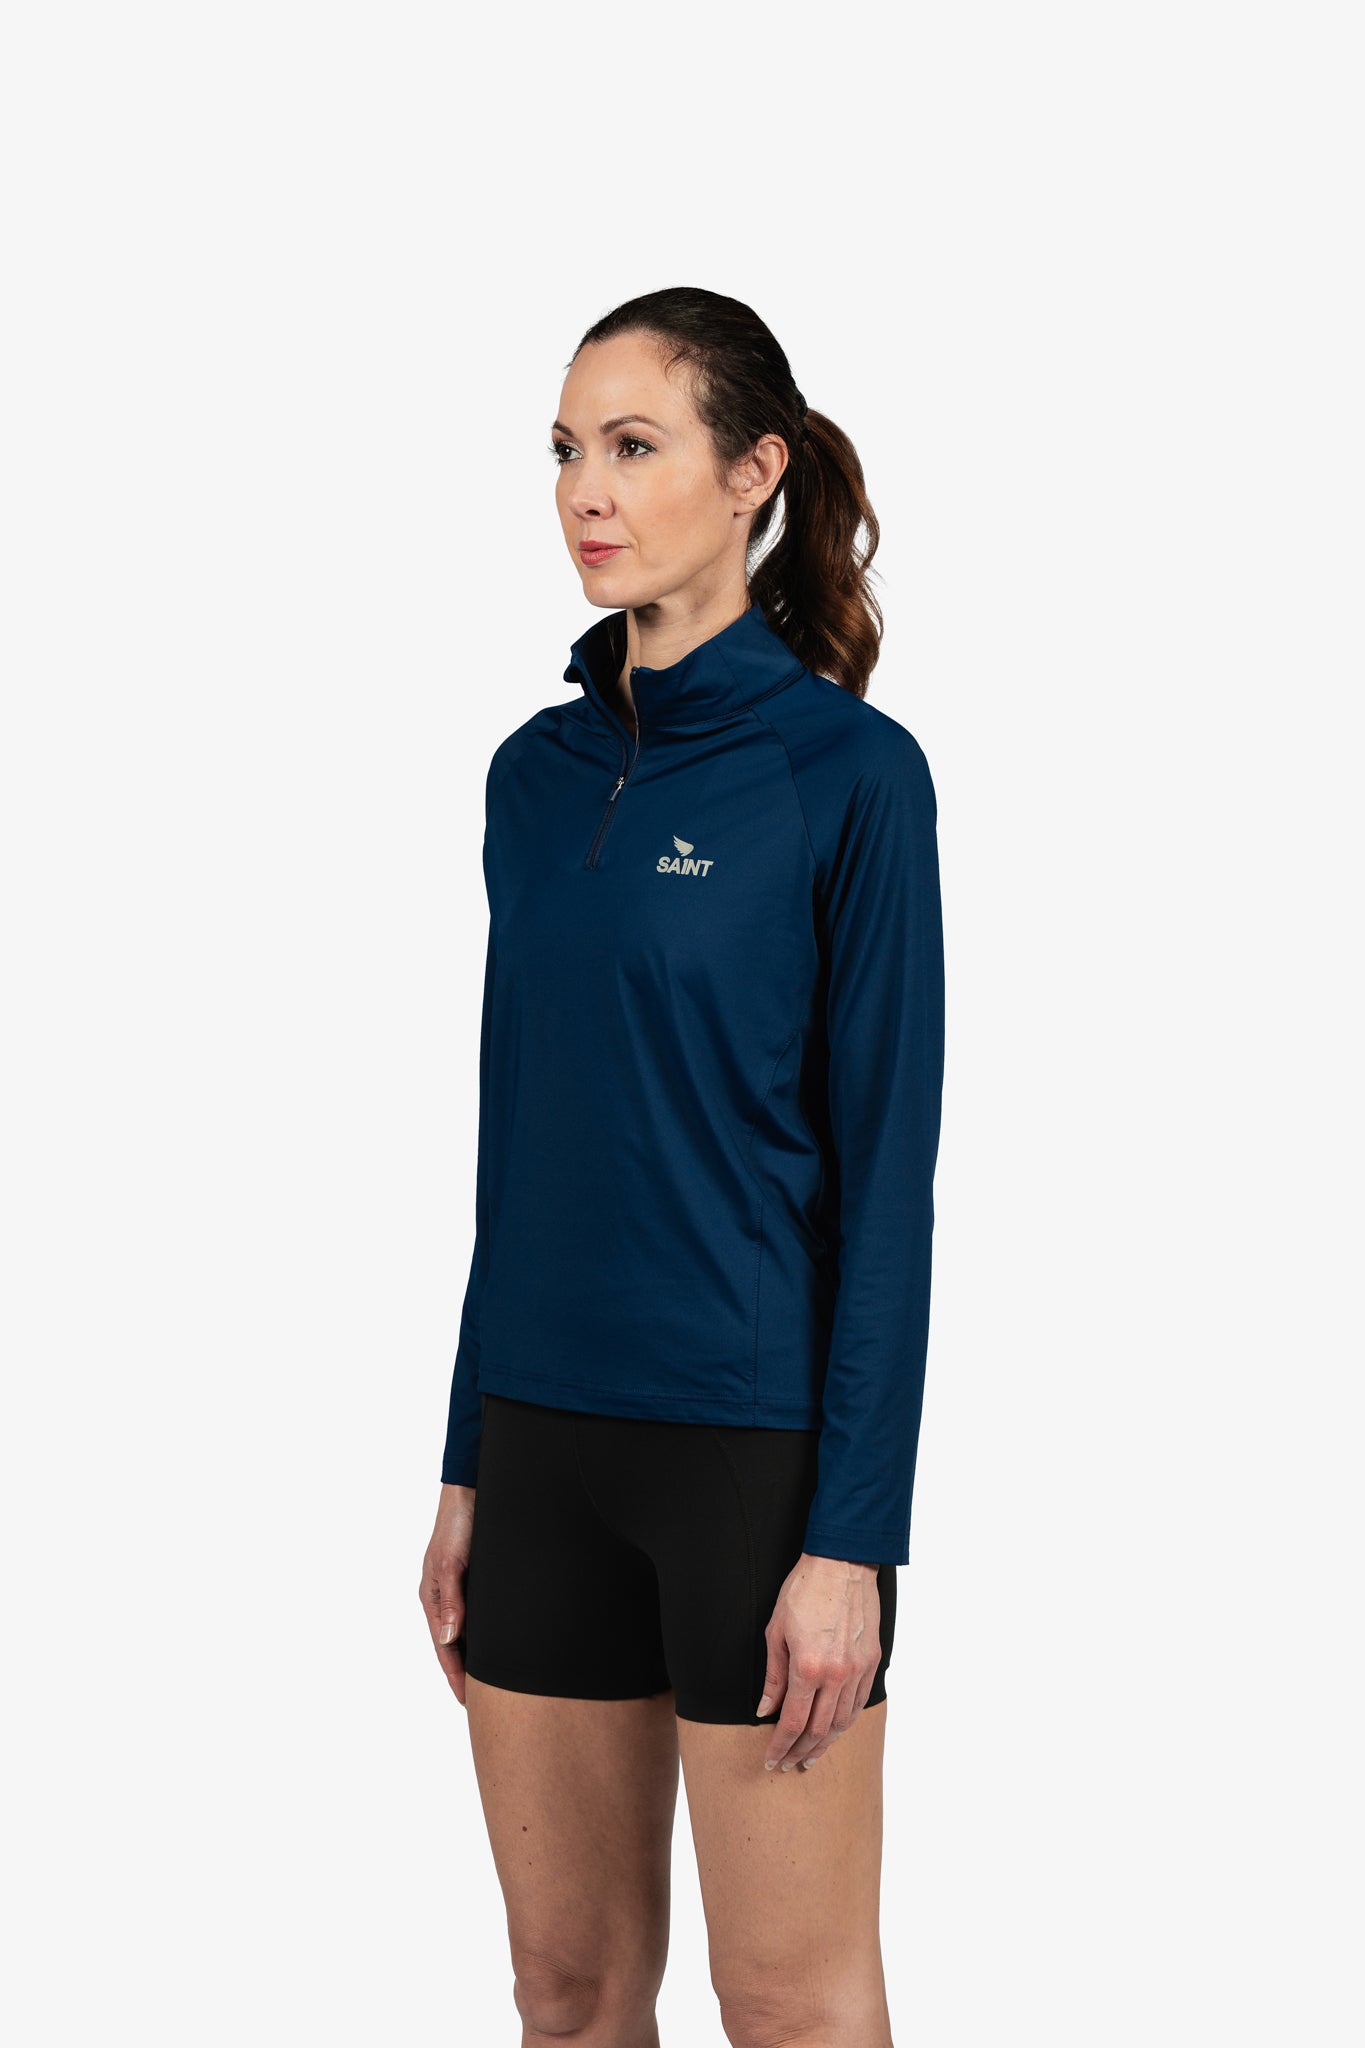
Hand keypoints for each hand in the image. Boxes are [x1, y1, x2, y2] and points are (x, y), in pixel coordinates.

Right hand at [420, 1484, 475, 1704]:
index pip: (445, 1647)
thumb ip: (451, 1599)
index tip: (468, 1702)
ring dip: (478, 1655)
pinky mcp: (479, 1579)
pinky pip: (483, 1615)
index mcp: (433, 1597)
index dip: (457, 1675)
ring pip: (470, 1632)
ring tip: (494, 1683)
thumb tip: (449, 1638)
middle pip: (456, 1645)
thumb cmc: (459, 1522)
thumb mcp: (451, 1562)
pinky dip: (488, 1634)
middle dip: (467, 1673)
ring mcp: (462, 1589)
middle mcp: (447, 1597)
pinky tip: (502, 1644)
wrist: (473, 1488)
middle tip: (483, 1703)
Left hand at [755, 1553, 881, 1772]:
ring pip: (842, 1722)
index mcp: (807, 1667)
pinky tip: (835, 1730)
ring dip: (825, 1744)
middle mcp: (836, 1675)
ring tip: (810, 1757)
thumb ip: (773, 1675)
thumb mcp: (776, 1630)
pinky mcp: (873, 1662)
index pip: (792, 1722)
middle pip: (818, 1730)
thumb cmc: (803, 1591)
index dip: (780, 1746)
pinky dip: (846, 1722)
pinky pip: (859, 1703)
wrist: (842, 1563)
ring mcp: (858, 1670)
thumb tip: (766, 1709)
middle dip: (800, 1752)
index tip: (771, 1760)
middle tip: (789, 1765)